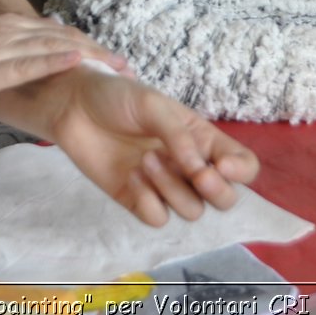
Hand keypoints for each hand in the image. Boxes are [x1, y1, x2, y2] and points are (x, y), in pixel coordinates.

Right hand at [0, 10, 122, 107]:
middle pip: (61, 36)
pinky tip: (76, 61)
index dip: (83, 43)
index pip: (53, 32)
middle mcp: (6, 30)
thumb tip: (15, 55)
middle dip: (95, 50)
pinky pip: (29, 63)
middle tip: (124, 64)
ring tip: (114, 65)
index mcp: (3, 25)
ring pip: (52, 46)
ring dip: (86, 55)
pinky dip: (55, 61)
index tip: (106, 56)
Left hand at [42, 67, 259, 225]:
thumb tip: (200, 171)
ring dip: (173, 188)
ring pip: (192, 210)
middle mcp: (188, 165)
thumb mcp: (153, 104)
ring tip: (146, 159)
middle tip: (199, 175)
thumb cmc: (117, 97)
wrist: (73, 105)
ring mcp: (163, 185)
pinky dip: (148, 200)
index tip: (223, 165)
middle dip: (217, 191)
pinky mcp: (137, 199)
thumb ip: (179, 136)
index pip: (241, 165)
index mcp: (201, 139)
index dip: (242, 172)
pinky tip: (131, 174)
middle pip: (224, 198)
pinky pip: (157, 217)